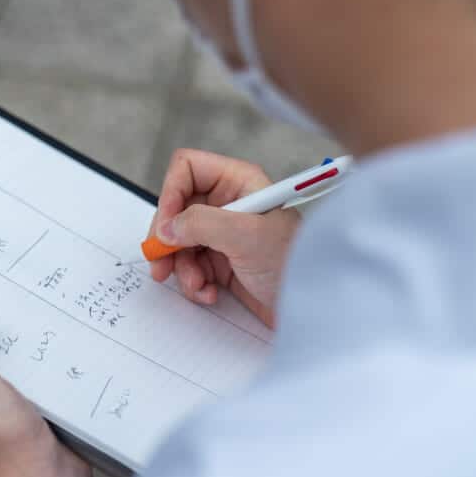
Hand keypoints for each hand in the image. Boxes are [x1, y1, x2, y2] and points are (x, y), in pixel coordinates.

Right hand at [148, 149, 300, 327]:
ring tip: (196, 284)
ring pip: (179, 240)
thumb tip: (167, 227)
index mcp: (238, 182)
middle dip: (168, 238)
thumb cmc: (292, 264)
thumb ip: (201, 223)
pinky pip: (190, 265)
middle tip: (162, 261)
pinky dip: (193, 281)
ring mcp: (224, 233)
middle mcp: (229, 203)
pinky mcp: (222, 261)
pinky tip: (209, 293)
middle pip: (176, 207)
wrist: (313, 308)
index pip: (187, 168)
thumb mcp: (246, 236)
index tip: (165, 226)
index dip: (171, 193)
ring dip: (181, 266)